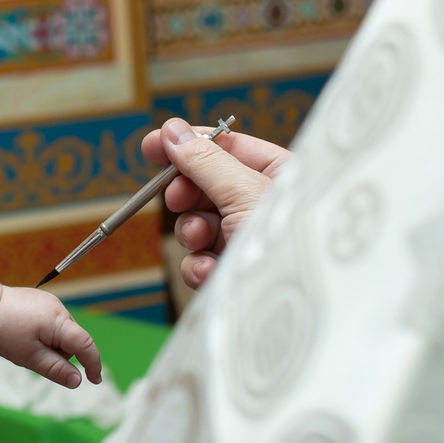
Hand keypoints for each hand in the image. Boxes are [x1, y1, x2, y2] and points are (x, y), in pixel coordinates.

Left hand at [0, 288, 102, 386]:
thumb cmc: (4, 333)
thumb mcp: (31, 357)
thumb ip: (56, 369)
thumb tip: (77, 381)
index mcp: (58, 321)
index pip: (85, 344)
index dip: (93, 364)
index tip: (95, 380)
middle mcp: (58, 308)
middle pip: (72, 339)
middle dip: (60, 354)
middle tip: (34, 357)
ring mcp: (48, 301)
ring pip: (61, 332)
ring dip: (51, 344)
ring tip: (25, 344)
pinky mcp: (39, 300)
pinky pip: (50, 323)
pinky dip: (44, 333)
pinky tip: (24, 334)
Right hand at [140, 119, 288, 288]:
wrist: (290, 311)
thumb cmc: (287, 245)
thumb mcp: (243, 193)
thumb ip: (205, 161)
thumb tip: (173, 131)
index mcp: (281, 176)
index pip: (228, 147)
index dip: (189, 144)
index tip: (153, 144)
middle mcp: (264, 206)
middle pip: (207, 186)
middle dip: (188, 196)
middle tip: (177, 198)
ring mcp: (247, 240)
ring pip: (199, 224)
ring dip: (193, 232)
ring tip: (201, 239)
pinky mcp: (233, 272)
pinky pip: (201, 259)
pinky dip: (198, 264)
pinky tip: (209, 270)